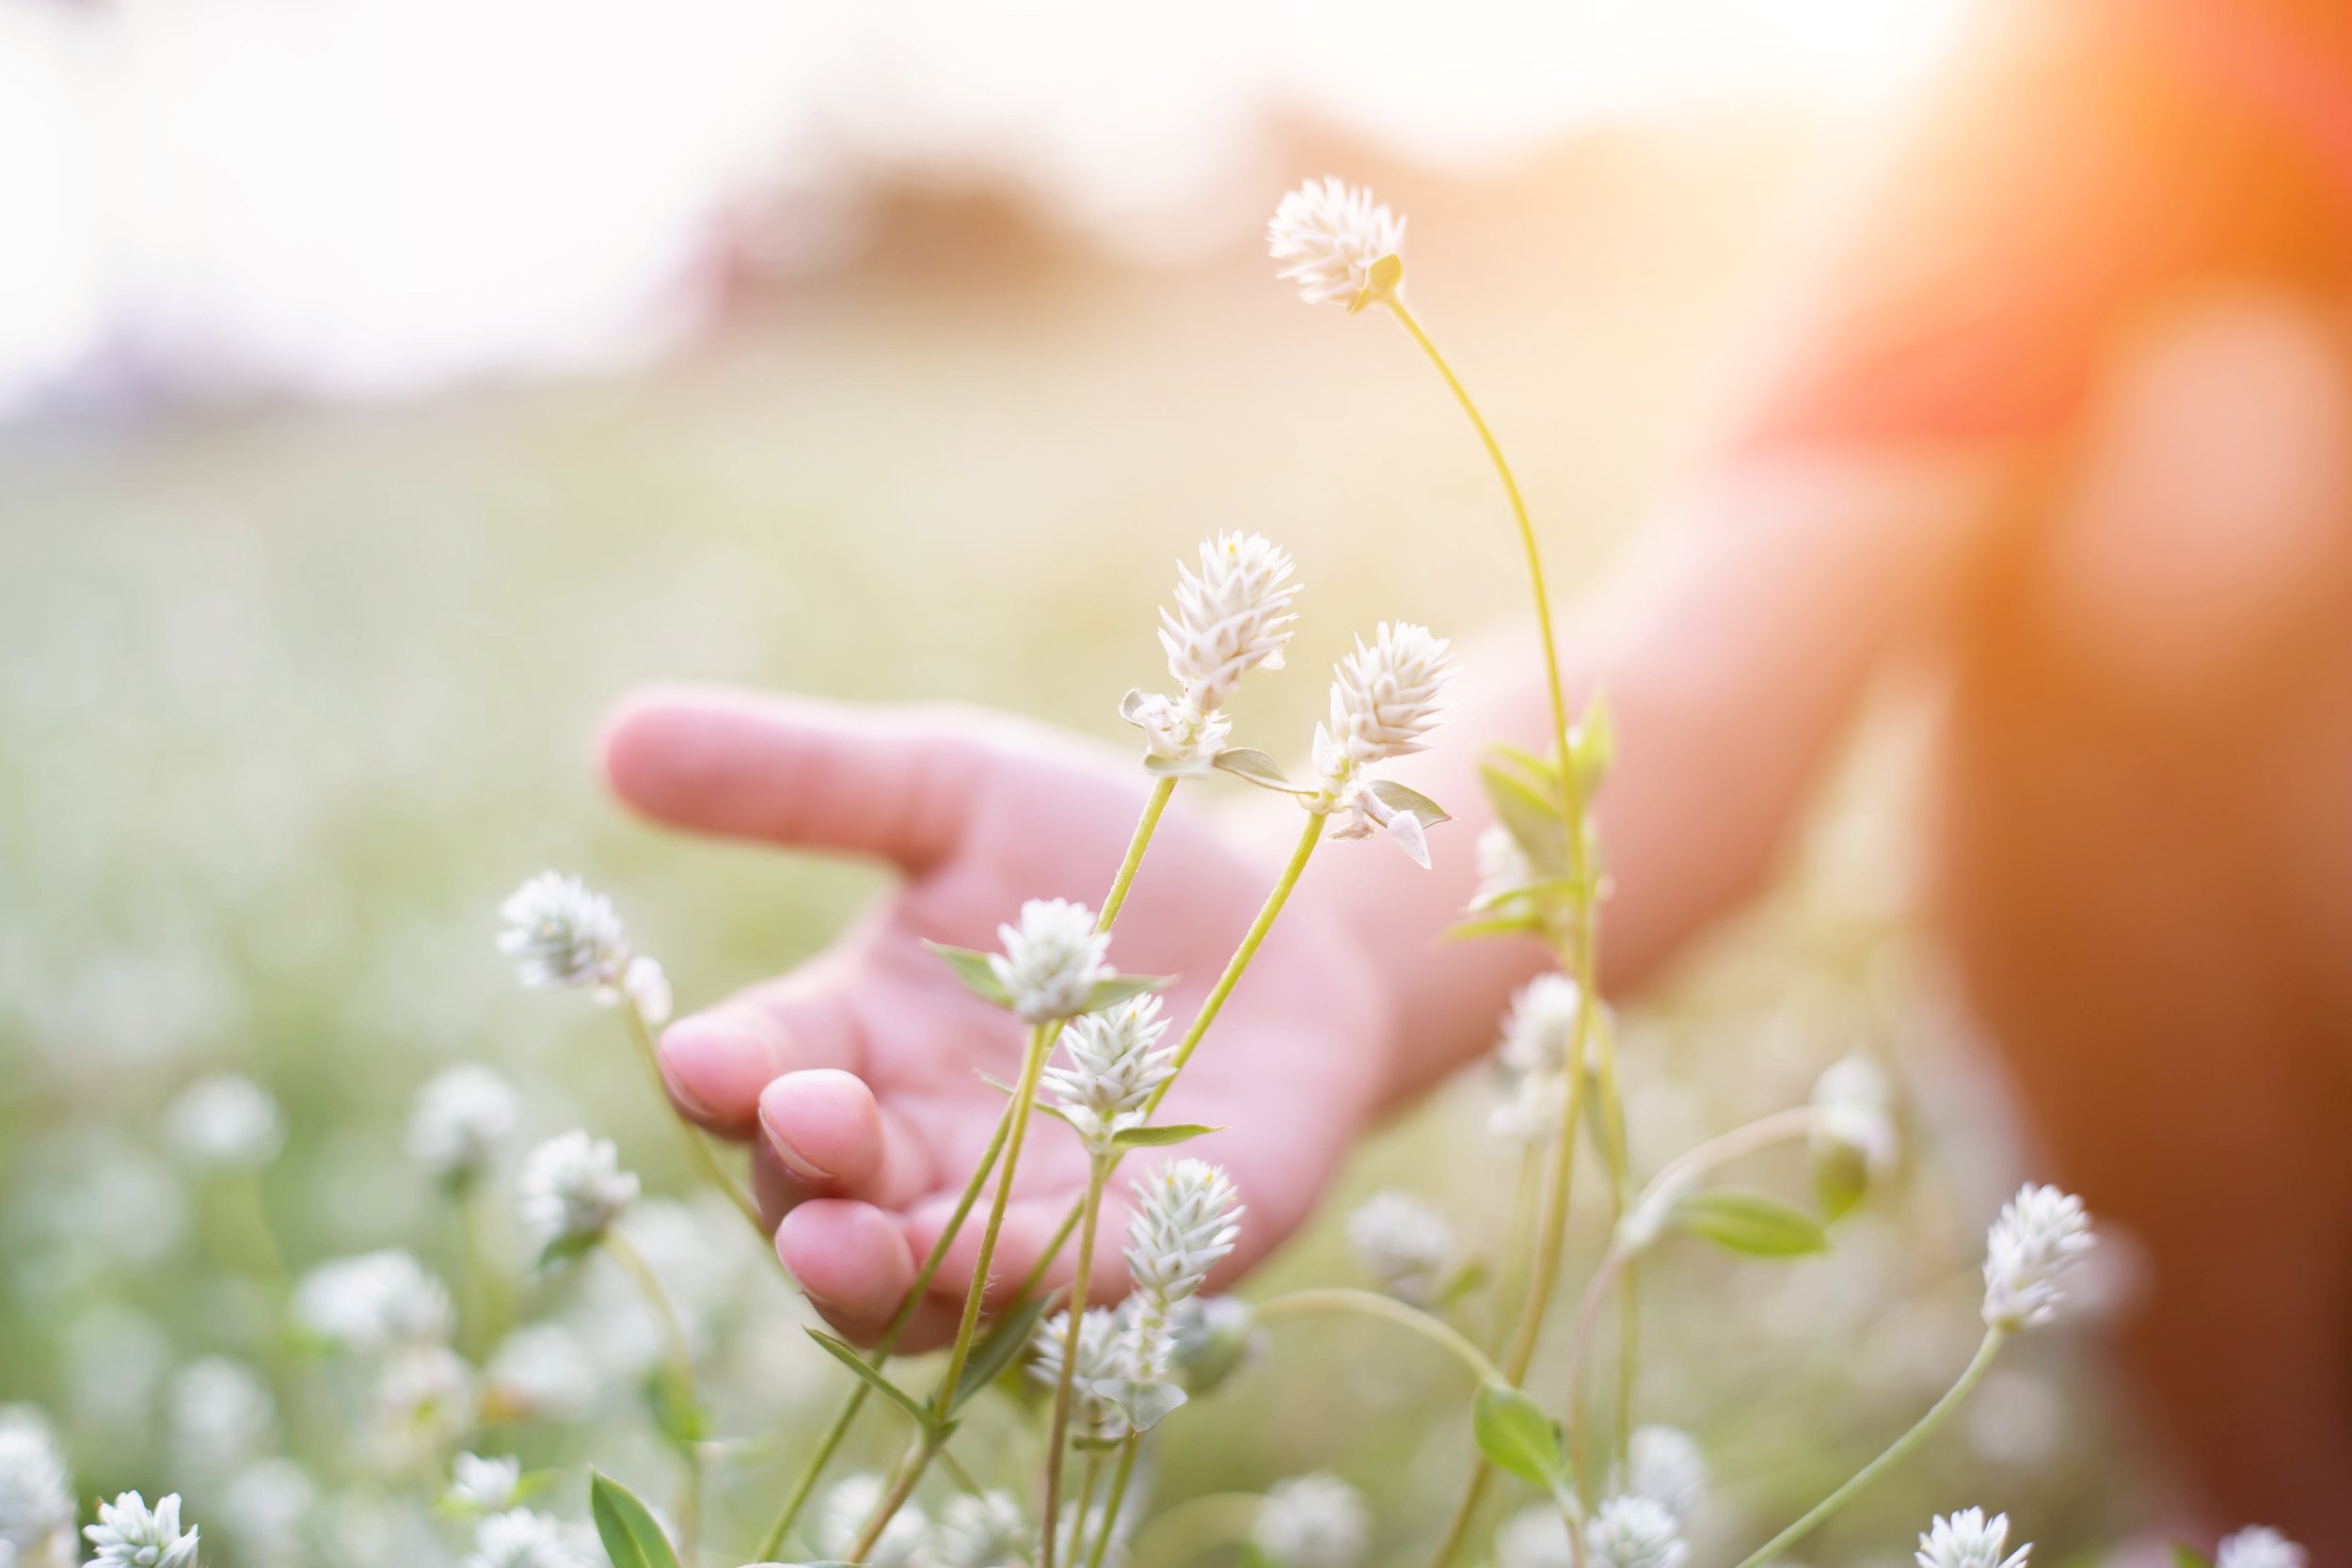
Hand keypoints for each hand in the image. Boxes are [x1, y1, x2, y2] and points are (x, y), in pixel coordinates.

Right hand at [603, 684, 1394, 1347]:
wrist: (1287, 925)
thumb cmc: (1098, 859)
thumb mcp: (954, 787)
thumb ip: (802, 779)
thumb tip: (614, 737)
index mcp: (854, 1038)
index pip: (758, 1072)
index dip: (728, 1074)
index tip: (707, 1054)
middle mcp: (923, 1148)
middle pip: (823, 1189)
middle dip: (803, 1166)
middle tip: (804, 1117)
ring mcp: (1030, 1214)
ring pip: (924, 1278)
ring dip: (880, 1268)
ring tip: (842, 1244)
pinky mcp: (1152, 1249)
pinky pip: (1078, 1285)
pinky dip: (1042, 1277)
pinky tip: (1022, 1255)